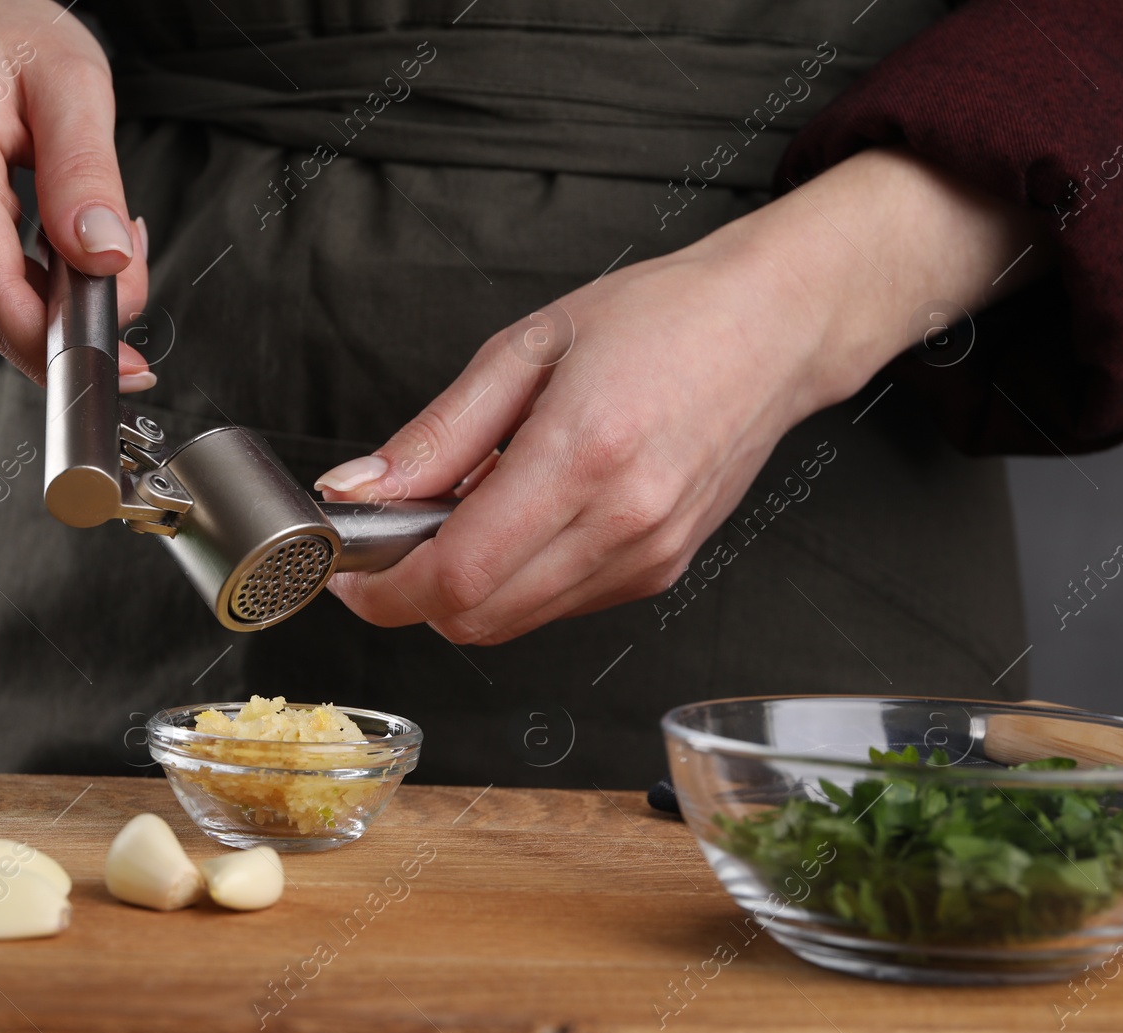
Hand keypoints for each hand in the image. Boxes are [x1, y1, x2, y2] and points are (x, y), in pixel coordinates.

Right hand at [0, 0, 152, 387]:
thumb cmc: (0, 37)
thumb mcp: (72, 80)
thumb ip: (89, 173)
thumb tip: (105, 260)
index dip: (62, 346)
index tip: (126, 368)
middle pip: (3, 313)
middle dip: (83, 302)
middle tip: (128, 235)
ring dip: (61, 291)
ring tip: (79, 210)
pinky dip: (33, 285)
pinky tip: (44, 231)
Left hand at [319, 148, 1051, 643]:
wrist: (774, 330)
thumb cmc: (662, 320)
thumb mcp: (527, 347)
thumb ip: (437, 434)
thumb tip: (361, 489)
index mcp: (583, 457)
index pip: (456, 576)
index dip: (384, 593)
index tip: (348, 571)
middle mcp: (621, 524)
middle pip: (477, 618)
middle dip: (413, 594)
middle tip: (395, 536)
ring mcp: (646, 558)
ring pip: (514, 622)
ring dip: (465, 589)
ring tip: (469, 512)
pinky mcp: (660, 572)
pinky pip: (557, 606)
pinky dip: (515, 581)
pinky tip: (523, 519)